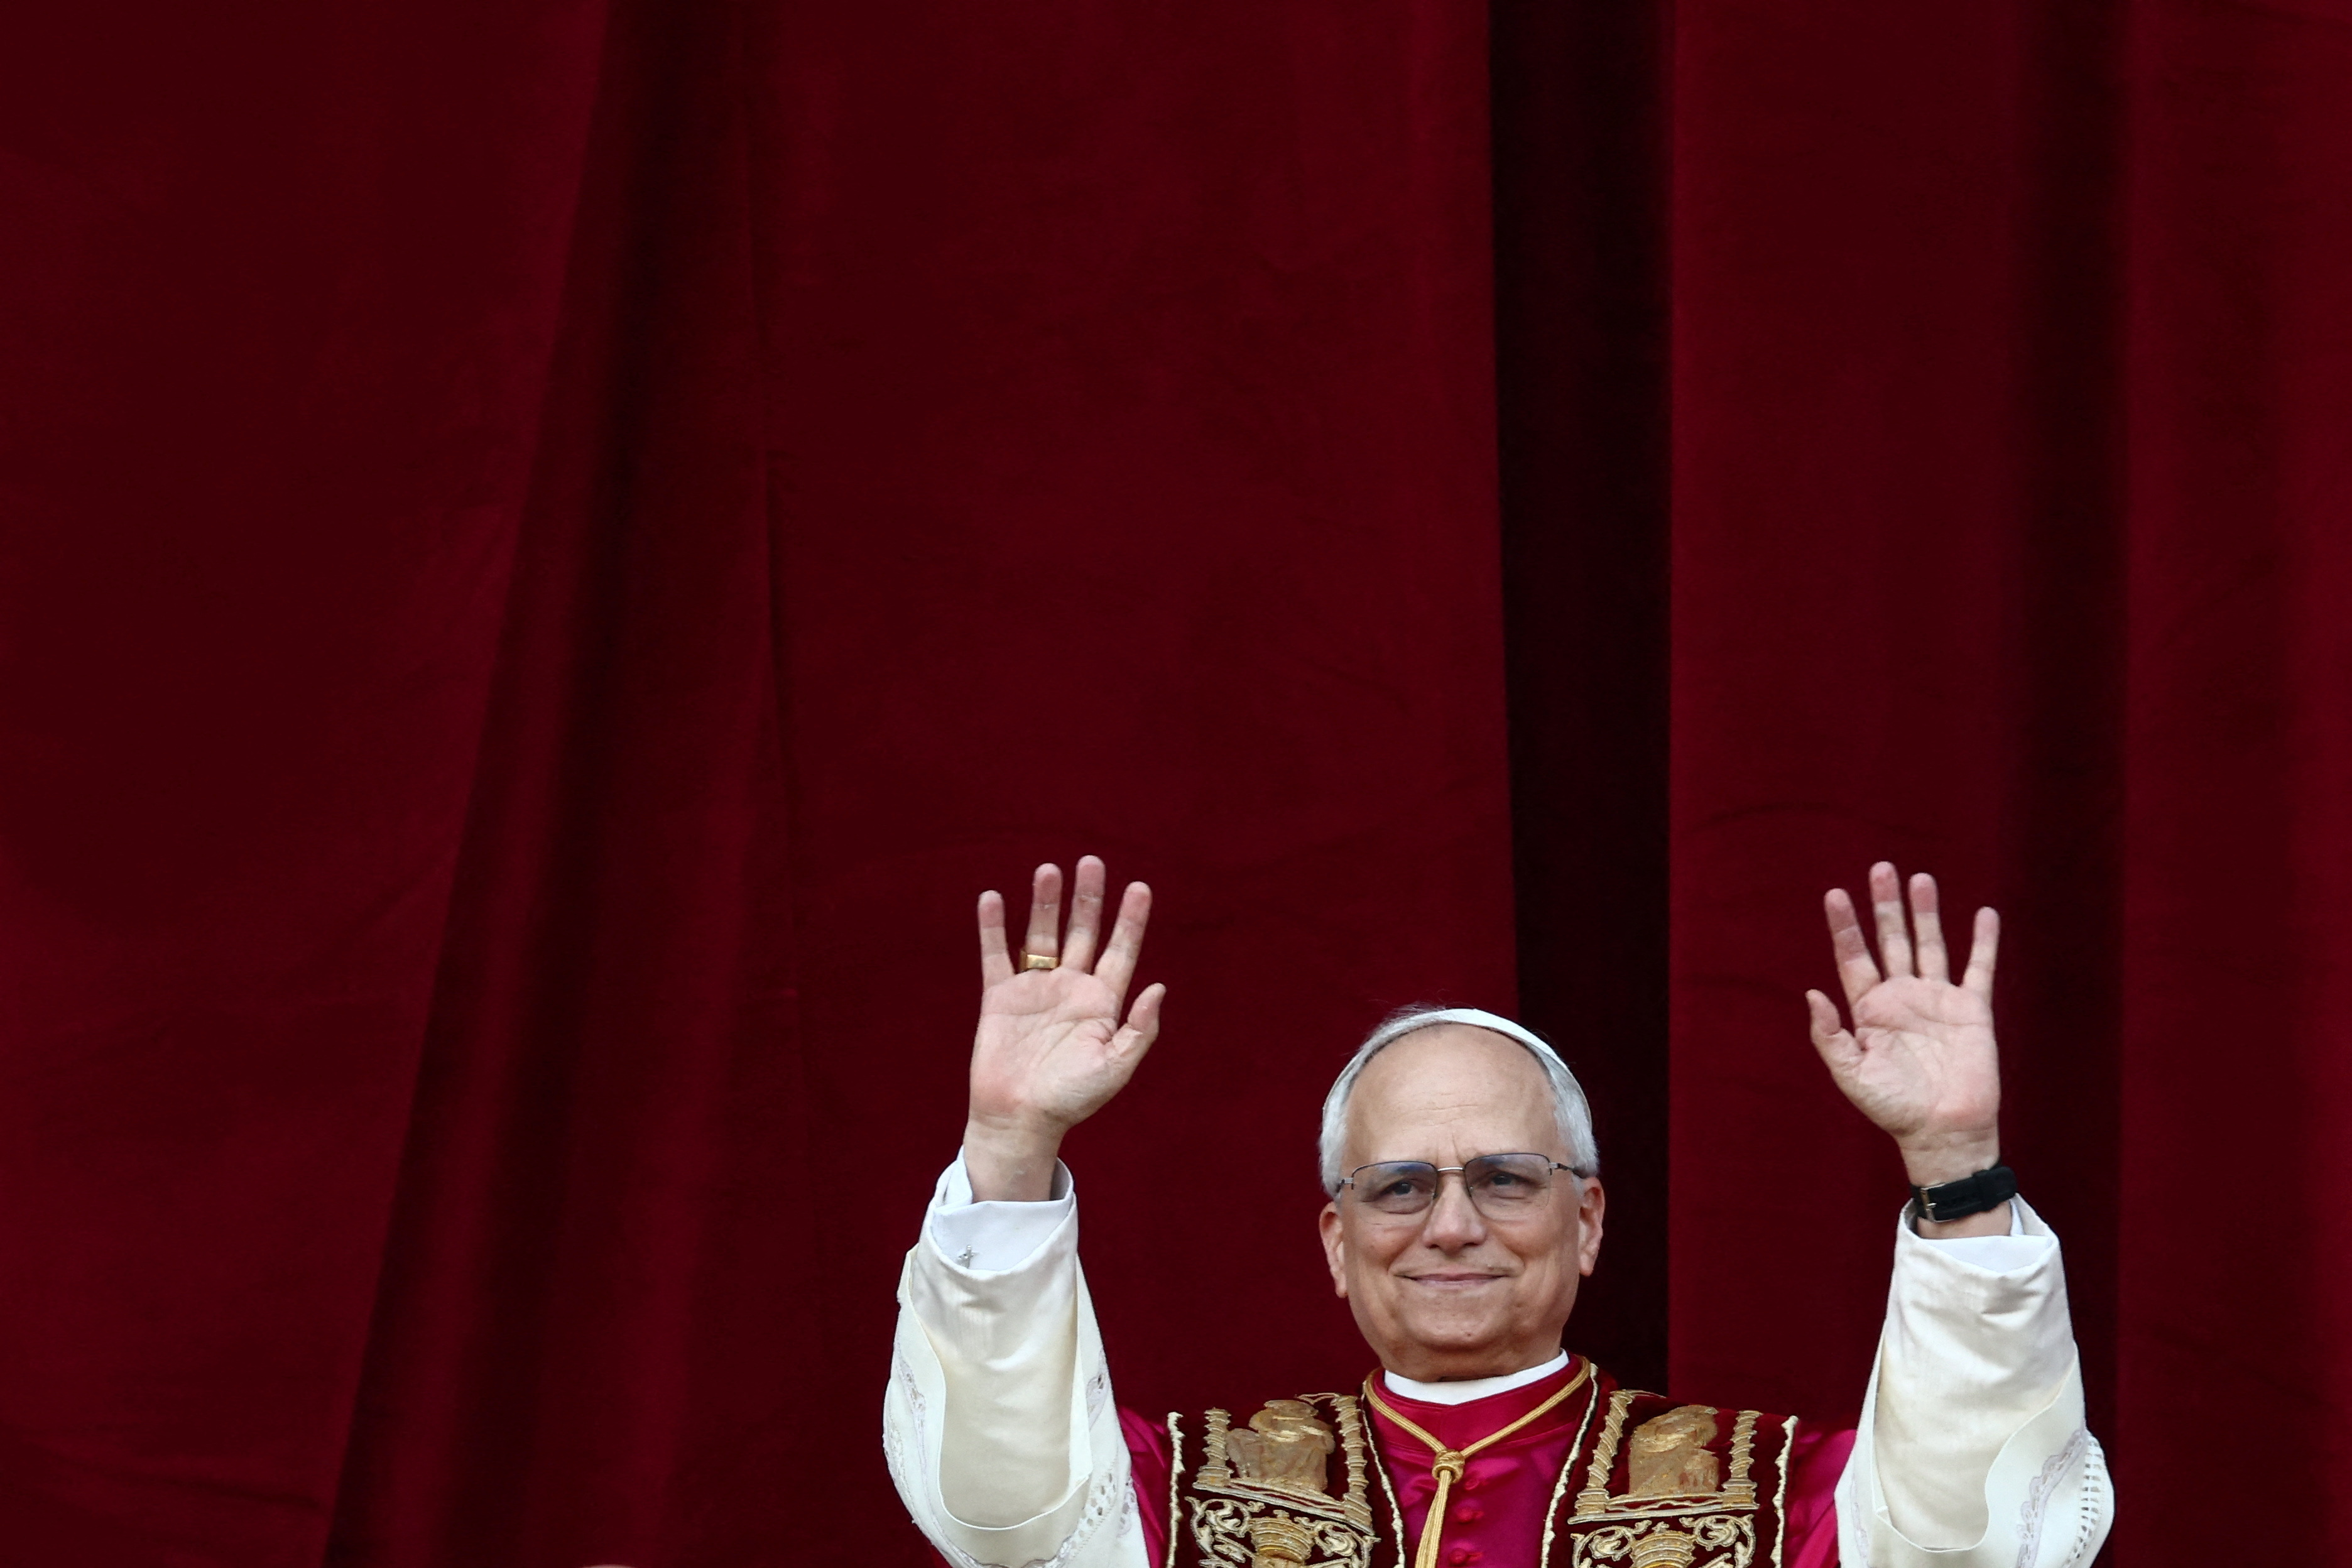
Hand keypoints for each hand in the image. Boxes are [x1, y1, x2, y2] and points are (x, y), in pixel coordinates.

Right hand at [964, 856, 1164, 1199]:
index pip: (1121, 951)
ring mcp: (1035, 989)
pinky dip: (993, 927)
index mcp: (1102, 1003)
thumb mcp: (1114, 1068)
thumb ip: (1138, 1030)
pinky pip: (996, 954)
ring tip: (1049, 870)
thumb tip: (1159, 988)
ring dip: (1045, 903)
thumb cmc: (1071, 1099)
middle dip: (1088, 898)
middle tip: (1092, 862)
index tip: (1140, 887)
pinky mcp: (1000, 997)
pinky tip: (993, 898)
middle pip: (1083, 932)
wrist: (1019, 1119)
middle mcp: (1071, 988)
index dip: (1130, 920)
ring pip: (1042, 934)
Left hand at [1807, 864, 2003, 1215]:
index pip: (1854, 957)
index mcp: (1870, 1009)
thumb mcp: (1851, 1074)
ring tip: (1919, 879)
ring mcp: (1938, 1000)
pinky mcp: (1972, 1010)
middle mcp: (1902, 997)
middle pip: (1891, 940)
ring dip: (1926, 913)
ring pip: (1931, 945)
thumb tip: (1812, 994)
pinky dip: (1982, 942)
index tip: (1835, 895)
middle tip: (1881, 868)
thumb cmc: (1892, 1107)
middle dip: (1885, 906)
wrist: (1942, 1131)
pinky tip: (1983, 914)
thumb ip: (1830, 1035)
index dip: (1845, 927)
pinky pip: (1979, 969)